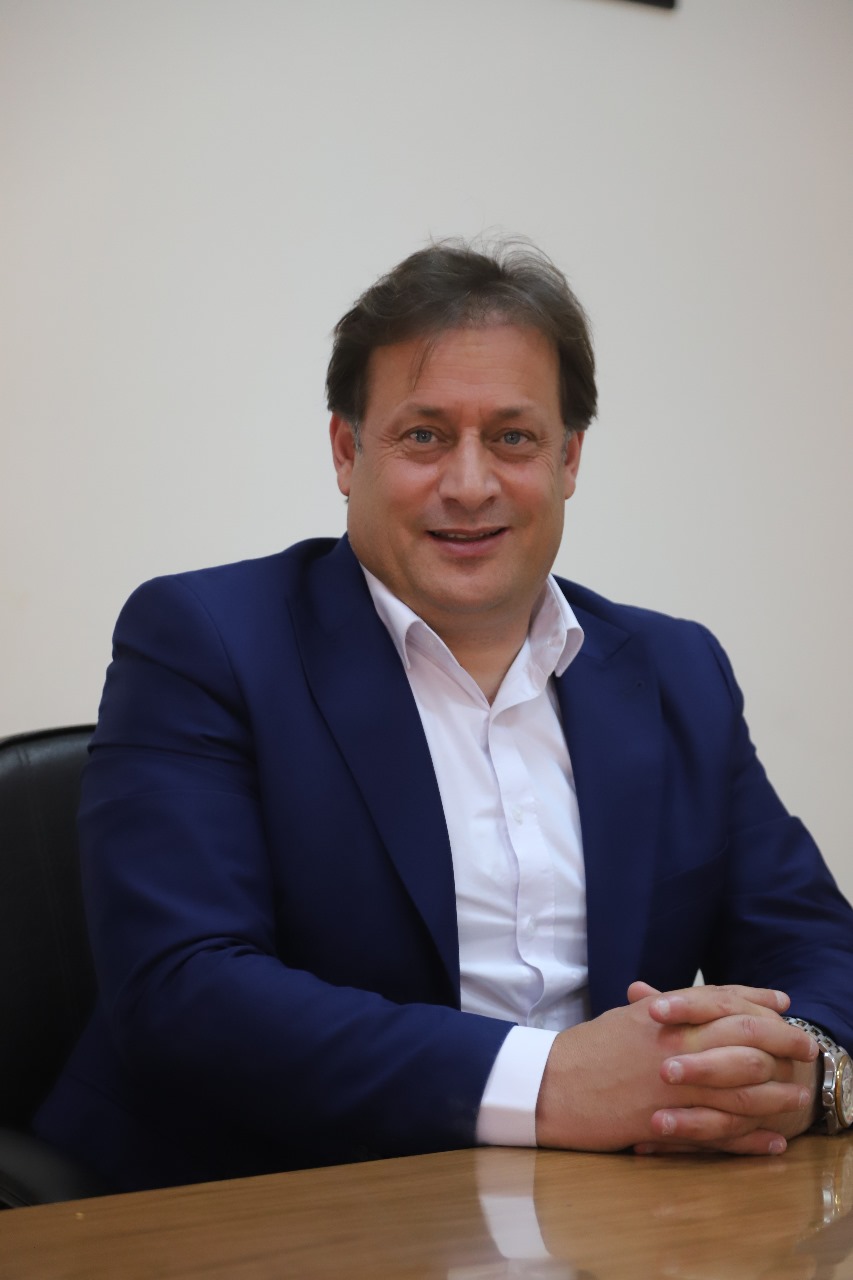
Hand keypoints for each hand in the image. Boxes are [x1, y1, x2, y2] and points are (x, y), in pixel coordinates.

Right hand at [535, 983, 817, 1155]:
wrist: (549, 1084)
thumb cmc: (583, 1051)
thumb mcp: (622, 1020)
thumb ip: (655, 1010)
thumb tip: (676, 1000)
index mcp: (663, 1015)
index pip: (720, 1000)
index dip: (755, 999)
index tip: (782, 1003)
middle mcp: (673, 1043)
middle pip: (742, 1035)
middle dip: (780, 1039)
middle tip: (806, 1046)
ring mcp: (672, 1084)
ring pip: (739, 1086)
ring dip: (775, 1091)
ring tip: (798, 1097)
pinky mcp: (665, 1120)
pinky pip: (719, 1131)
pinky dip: (749, 1137)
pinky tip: (771, 1140)